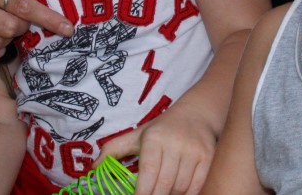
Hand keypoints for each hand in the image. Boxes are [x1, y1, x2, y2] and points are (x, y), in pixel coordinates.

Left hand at [99, 104, 215, 194]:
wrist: (196, 114)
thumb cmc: (161, 130)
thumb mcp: (136, 135)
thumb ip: (113, 150)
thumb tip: (93, 168)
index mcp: (155, 139)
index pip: (148, 174)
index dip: (142, 194)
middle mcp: (175, 144)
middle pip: (164, 185)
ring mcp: (195, 151)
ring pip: (181, 189)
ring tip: (164, 191)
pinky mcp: (209, 158)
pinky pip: (197, 187)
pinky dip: (188, 194)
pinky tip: (179, 191)